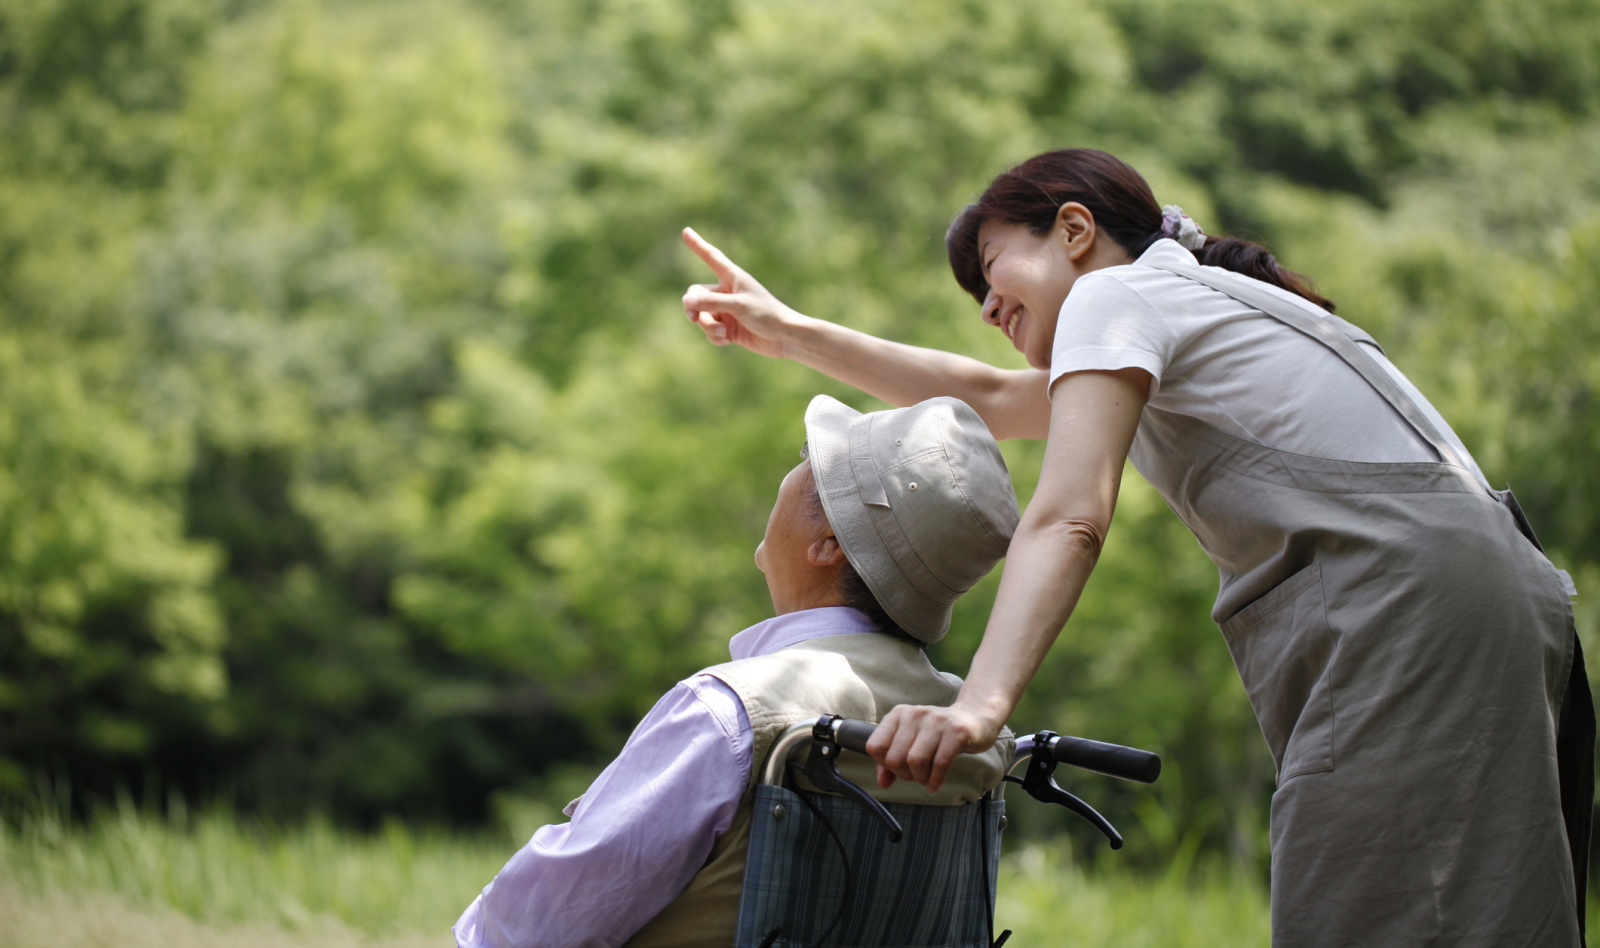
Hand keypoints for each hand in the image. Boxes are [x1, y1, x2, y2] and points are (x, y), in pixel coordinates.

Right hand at [681, 228, 794, 357]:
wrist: (784, 337)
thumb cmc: (766, 314)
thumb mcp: (738, 305)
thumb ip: (711, 303)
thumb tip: (686, 301)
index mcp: (732, 277)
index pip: (711, 257)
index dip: (698, 245)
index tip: (686, 231)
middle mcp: (727, 292)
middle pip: (696, 295)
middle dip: (693, 308)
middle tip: (694, 317)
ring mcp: (726, 311)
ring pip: (702, 316)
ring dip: (708, 326)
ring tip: (723, 333)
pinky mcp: (728, 328)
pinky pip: (710, 331)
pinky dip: (715, 336)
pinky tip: (728, 340)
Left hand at [865, 702, 1002, 794]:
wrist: (973, 718)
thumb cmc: (938, 734)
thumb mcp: (912, 742)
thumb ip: (892, 761)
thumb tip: (882, 782)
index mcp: (899, 714)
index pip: (875, 746)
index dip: (883, 764)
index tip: (898, 767)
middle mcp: (915, 715)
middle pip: (895, 758)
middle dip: (904, 775)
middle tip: (916, 775)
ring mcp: (936, 722)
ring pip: (915, 761)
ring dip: (920, 778)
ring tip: (926, 778)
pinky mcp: (956, 732)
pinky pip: (940, 763)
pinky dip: (935, 780)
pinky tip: (935, 785)